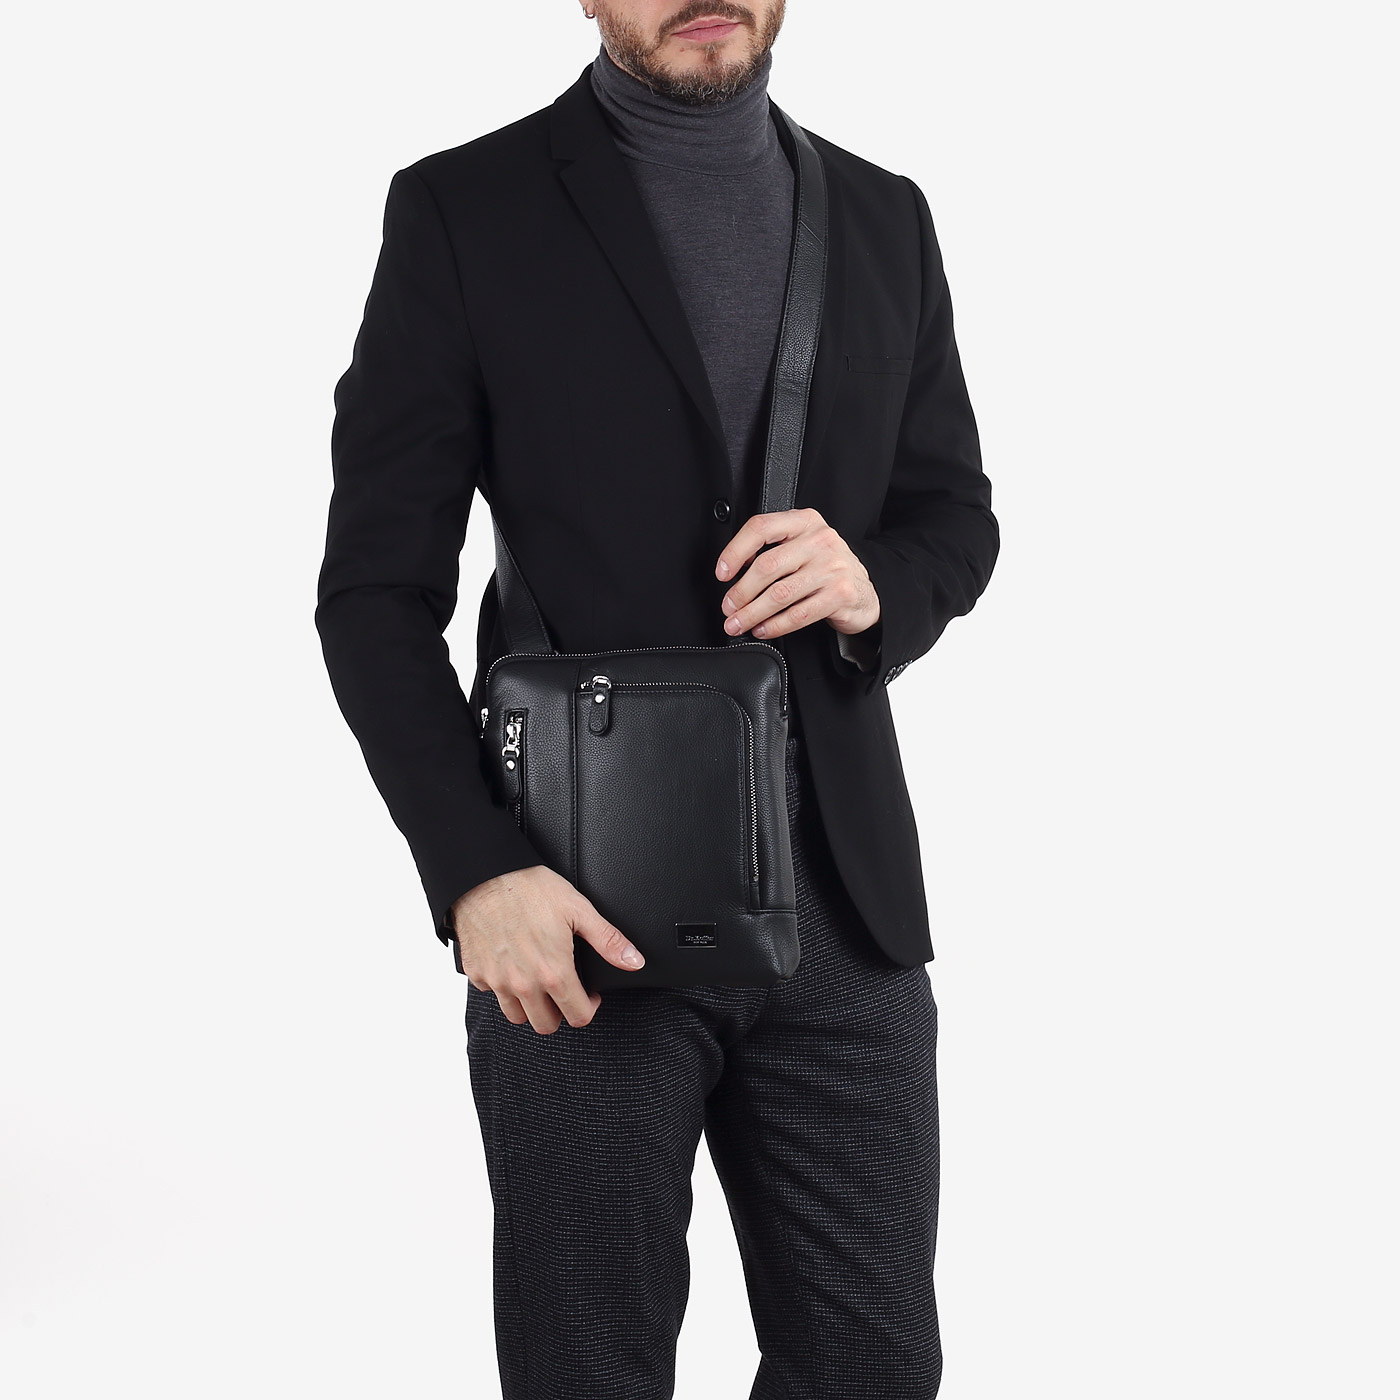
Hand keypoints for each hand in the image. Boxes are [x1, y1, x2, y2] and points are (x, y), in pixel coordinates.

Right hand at [449, 866, 644, 1033]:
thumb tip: (634, 961)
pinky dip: (503, 986)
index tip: (588, 994)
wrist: (485, 875)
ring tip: (538, 983)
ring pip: (517, 1017)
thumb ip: (608, 940)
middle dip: (560, 1012)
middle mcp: (524, 984)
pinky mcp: (476, 972)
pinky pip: (492, 994)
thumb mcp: (578, 909)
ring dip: (530, 1006)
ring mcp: (497, 981)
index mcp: (554, 972)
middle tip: (564, 990)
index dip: (589, 1008)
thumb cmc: (530, 888)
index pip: (578, 1016)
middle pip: (546, 1024)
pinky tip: (512, 965)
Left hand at [715, 508, 879, 643]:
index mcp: (805, 521)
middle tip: (728, 608)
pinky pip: (798, 614)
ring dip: (752, 613)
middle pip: (767, 565)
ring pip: (780, 594)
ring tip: (739, 623)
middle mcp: (820, 540)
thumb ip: (774, 549)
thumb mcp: (803, 546)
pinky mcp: (840, 594)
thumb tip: (734, 572)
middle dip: (740, 592)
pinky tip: (763, 629)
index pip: (761, 528)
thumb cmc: (825, 568)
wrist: (865, 590)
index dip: (735, 551)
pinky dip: (775, 626)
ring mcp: (832, 567)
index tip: (722, 573)